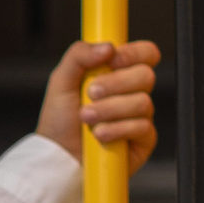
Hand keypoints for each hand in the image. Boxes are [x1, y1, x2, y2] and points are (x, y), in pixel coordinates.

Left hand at [39, 35, 160, 168]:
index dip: (134, 53)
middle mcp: (132, 92)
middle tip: (90, 94)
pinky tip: (100, 135)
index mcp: (118, 73)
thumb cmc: (60, 119)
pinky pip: (142, 128)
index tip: (113, 60)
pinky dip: (117, 130)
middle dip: (115, 84)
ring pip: (142, 103)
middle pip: (145, 76)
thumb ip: (79, 55)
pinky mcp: (143, 140)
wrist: (58, 155)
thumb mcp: (61, 80)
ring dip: (109, 110)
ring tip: (87, 118)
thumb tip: (108, 47)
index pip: (145, 53)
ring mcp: (139, 116)